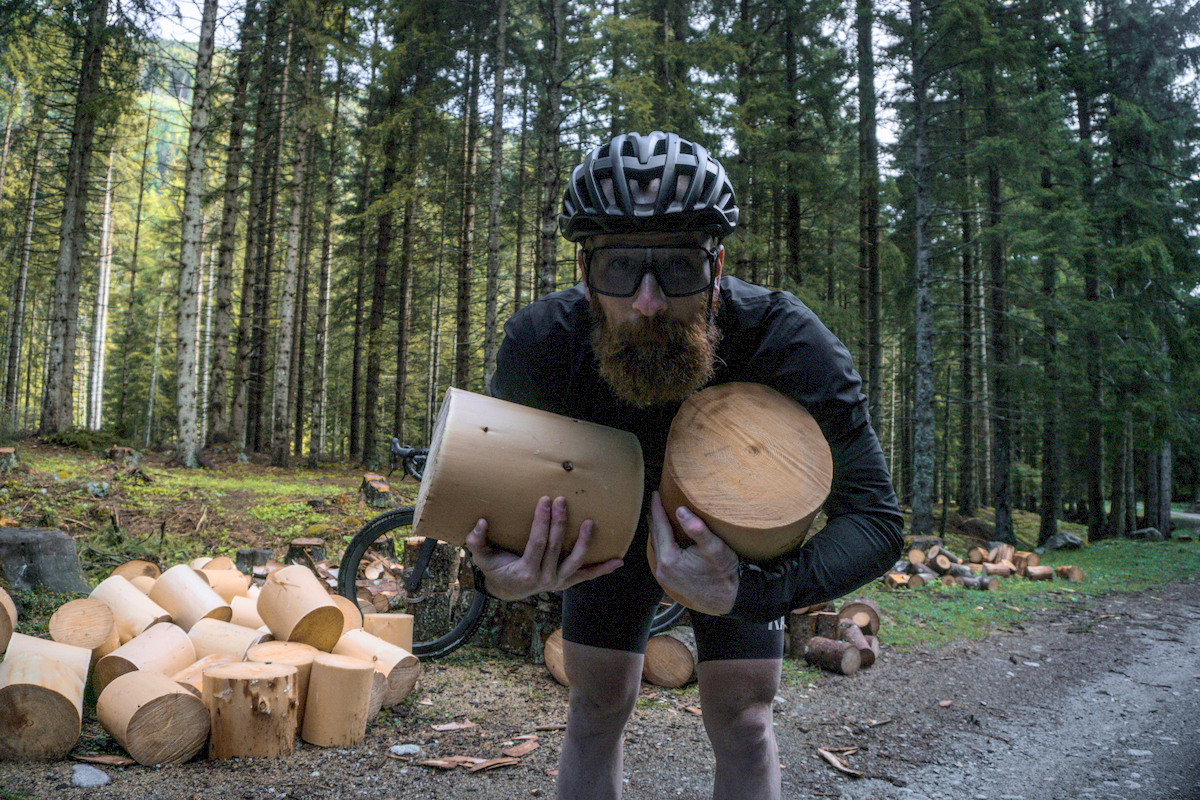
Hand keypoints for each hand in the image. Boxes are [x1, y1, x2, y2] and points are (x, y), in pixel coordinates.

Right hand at [464, 495, 623, 600]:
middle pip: (556, 547)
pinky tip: (618, 561)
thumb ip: (476, 542)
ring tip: (589, 523)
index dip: (542, 522)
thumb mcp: (482, 558)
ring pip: (575, 561)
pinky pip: (587, 576)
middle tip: (562, 500)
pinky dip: (602, 570)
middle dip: (559, 522)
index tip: (544, 501)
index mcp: (527, 572)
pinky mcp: (567, 581)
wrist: (508, 591)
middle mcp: (545, 579)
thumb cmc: (496, 569)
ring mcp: (558, 582)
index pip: (538, 543)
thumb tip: (479, 523)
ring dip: (583, 542)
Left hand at [648, 491, 738, 614]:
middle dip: (654, 517)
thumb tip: (680, 510)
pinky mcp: (670, 580)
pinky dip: (661, 541)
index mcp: (670, 559)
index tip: (655, 494)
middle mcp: (663, 568)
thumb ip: (697, 529)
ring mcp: (665, 576)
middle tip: (654, 500)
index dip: (657, 509)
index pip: (660, 527)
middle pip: (655, 536)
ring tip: (658, 514)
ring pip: (656, 546)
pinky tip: (665, 536)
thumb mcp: (714, 548)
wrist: (728, 598)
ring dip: (657, 529)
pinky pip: (660, 555)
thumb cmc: (724, 573)